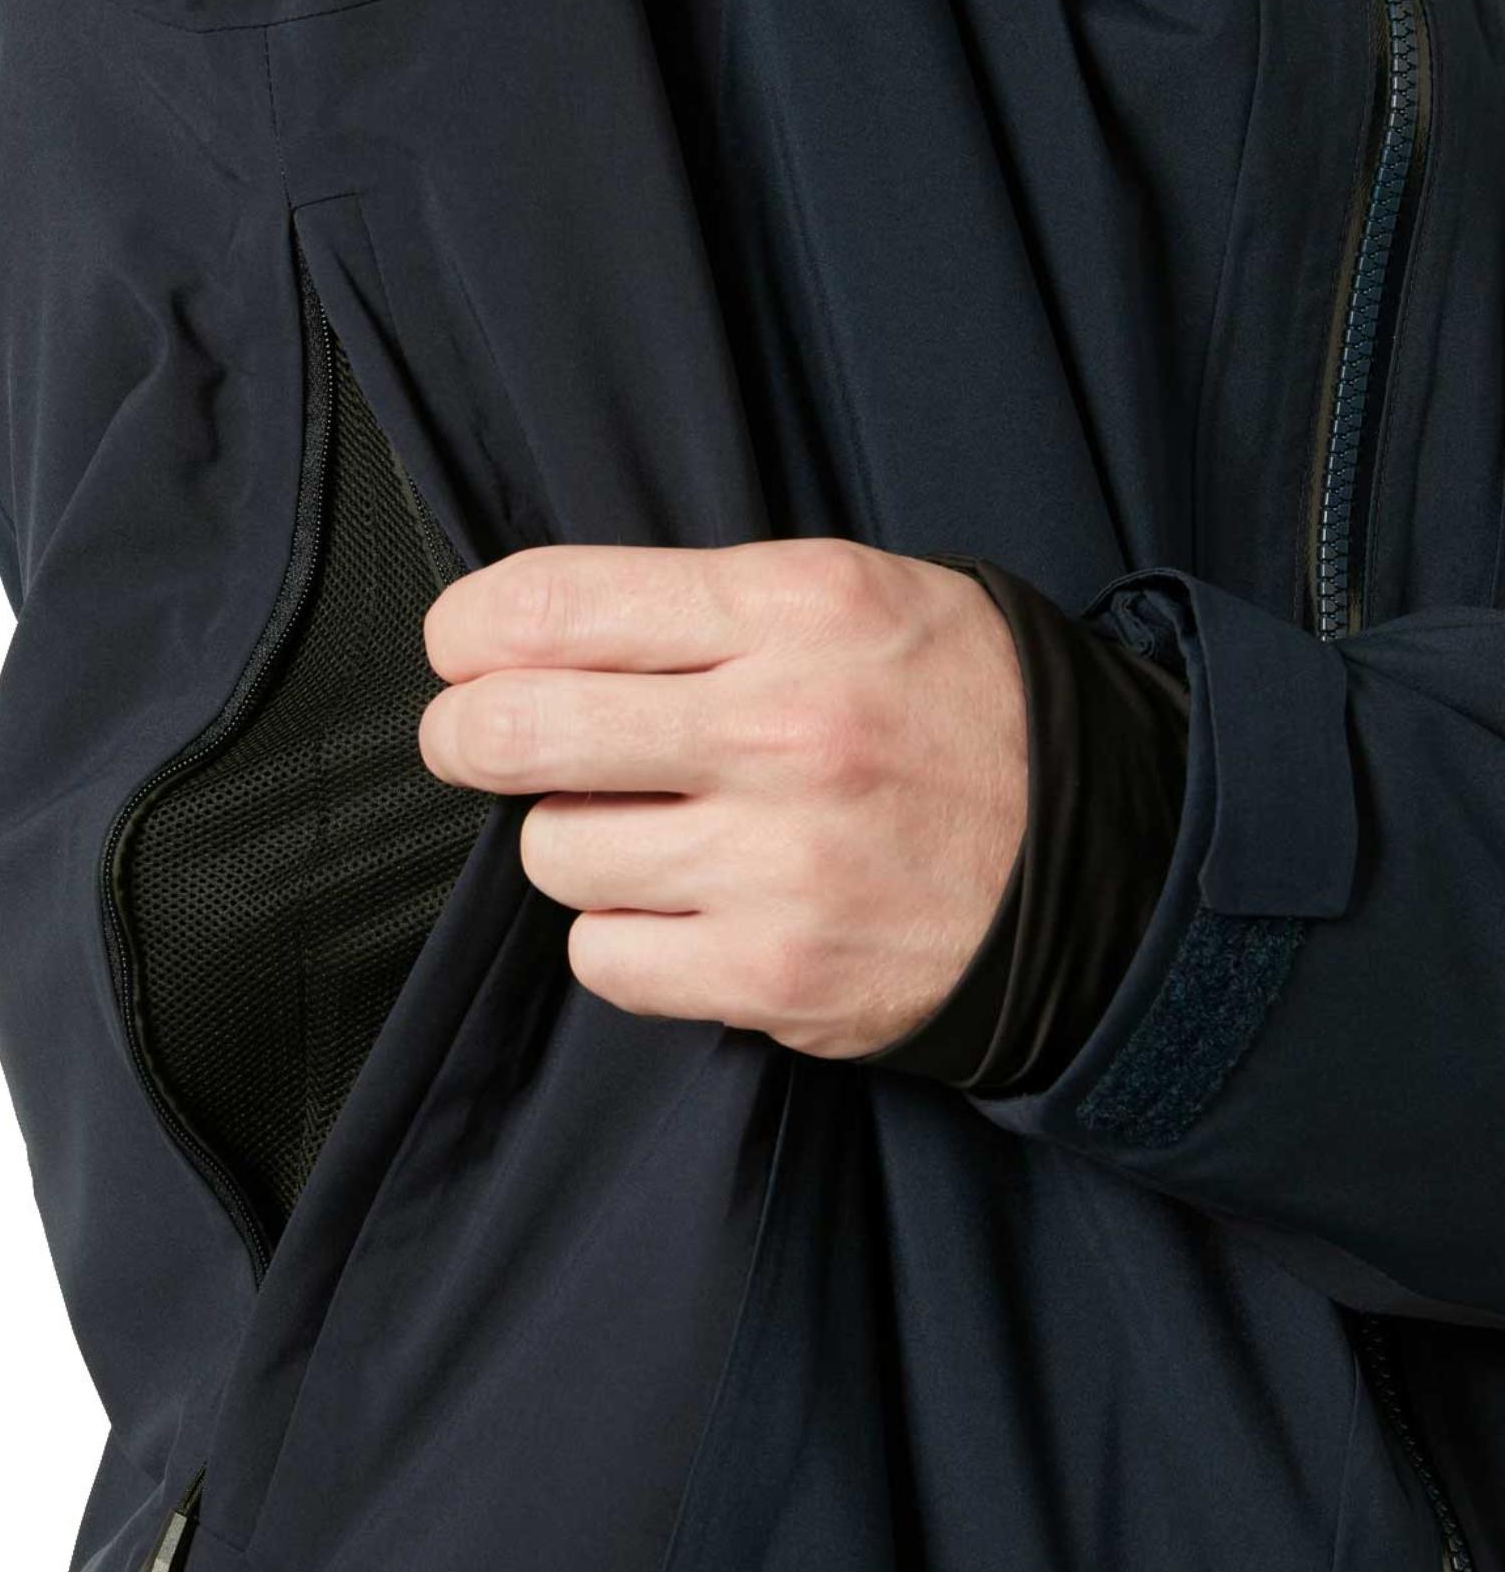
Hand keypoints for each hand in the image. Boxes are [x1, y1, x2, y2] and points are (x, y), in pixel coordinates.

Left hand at [416, 539, 1026, 1057]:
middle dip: (464, 735)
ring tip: (651, 830)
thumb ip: (702, 604)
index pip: (553, 604)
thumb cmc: (960, 713)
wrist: (1110, 860)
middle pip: (516, 732)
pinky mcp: (782, 974)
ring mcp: (782, 862)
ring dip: (576, 842)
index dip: (469, 630)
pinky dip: (622, 936)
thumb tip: (526, 635)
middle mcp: (785, 729)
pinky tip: (683, 907)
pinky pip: (606, 958)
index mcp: (798, 607)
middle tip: (471, 739)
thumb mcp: (858, 597)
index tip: (461, 648)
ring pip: (556, 853)